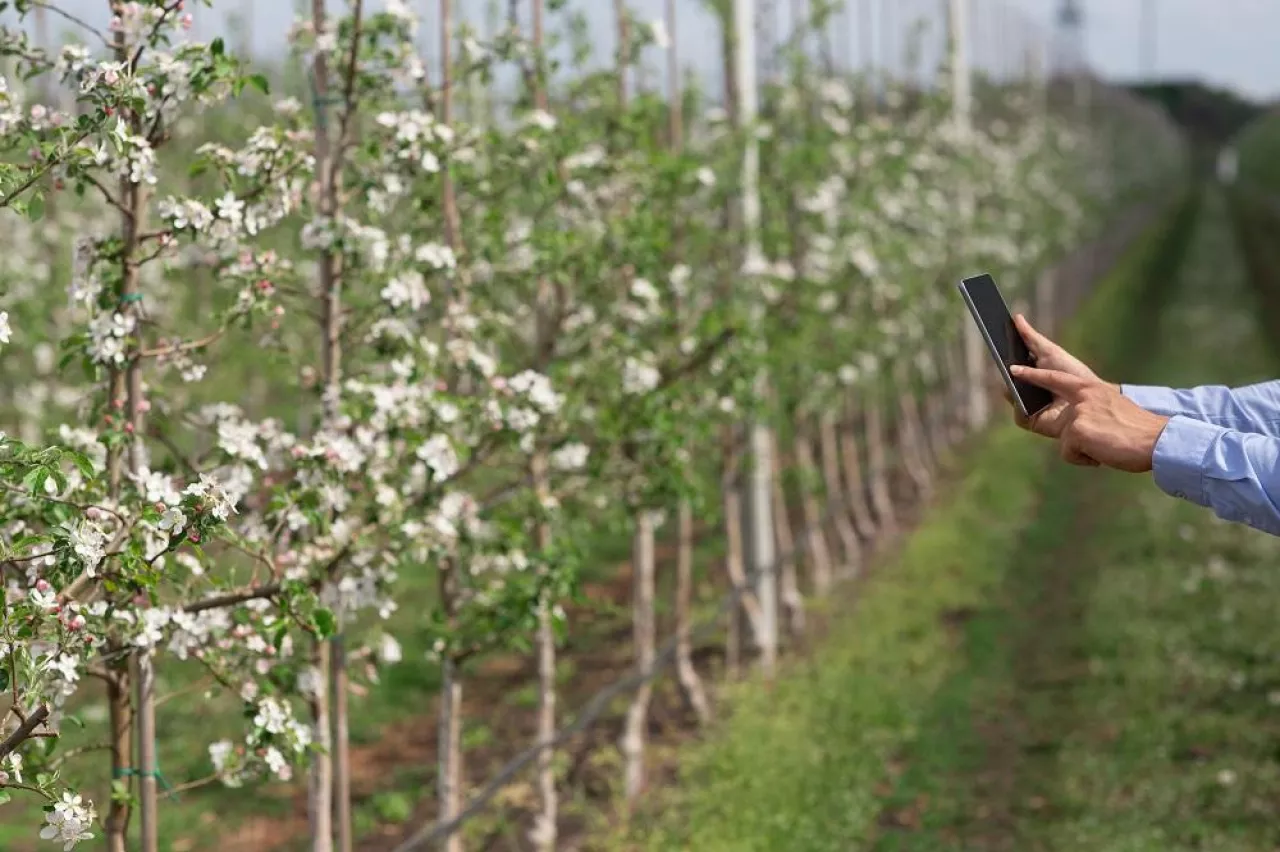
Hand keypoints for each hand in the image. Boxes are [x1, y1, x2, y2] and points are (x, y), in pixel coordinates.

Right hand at [1002, 315, 1116, 439]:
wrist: (1091, 398)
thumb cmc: (1073, 373)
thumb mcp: (1050, 351)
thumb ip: (1031, 337)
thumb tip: (1016, 317)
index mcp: (1029, 370)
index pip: (1010, 362)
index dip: (1003, 353)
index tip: (995, 339)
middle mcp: (1026, 387)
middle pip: (1007, 378)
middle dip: (1004, 369)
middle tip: (1002, 359)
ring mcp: (1027, 404)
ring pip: (1010, 396)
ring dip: (1011, 387)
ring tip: (1014, 375)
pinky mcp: (1032, 420)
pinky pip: (1019, 415)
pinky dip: (1020, 407)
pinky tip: (1026, 398)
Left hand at [1010, 365, 1169, 472]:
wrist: (1157, 441)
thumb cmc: (1137, 433)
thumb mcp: (1112, 413)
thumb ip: (1088, 413)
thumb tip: (1072, 431)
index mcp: (1092, 389)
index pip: (1057, 379)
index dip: (1035, 375)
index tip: (1014, 370)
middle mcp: (1083, 396)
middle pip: (1047, 399)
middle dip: (1026, 393)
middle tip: (1008, 382)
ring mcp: (1078, 412)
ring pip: (1064, 440)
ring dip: (1082, 450)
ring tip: (1105, 447)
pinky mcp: (1076, 431)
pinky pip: (1069, 453)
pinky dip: (1085, 460)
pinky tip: (1102, 455)